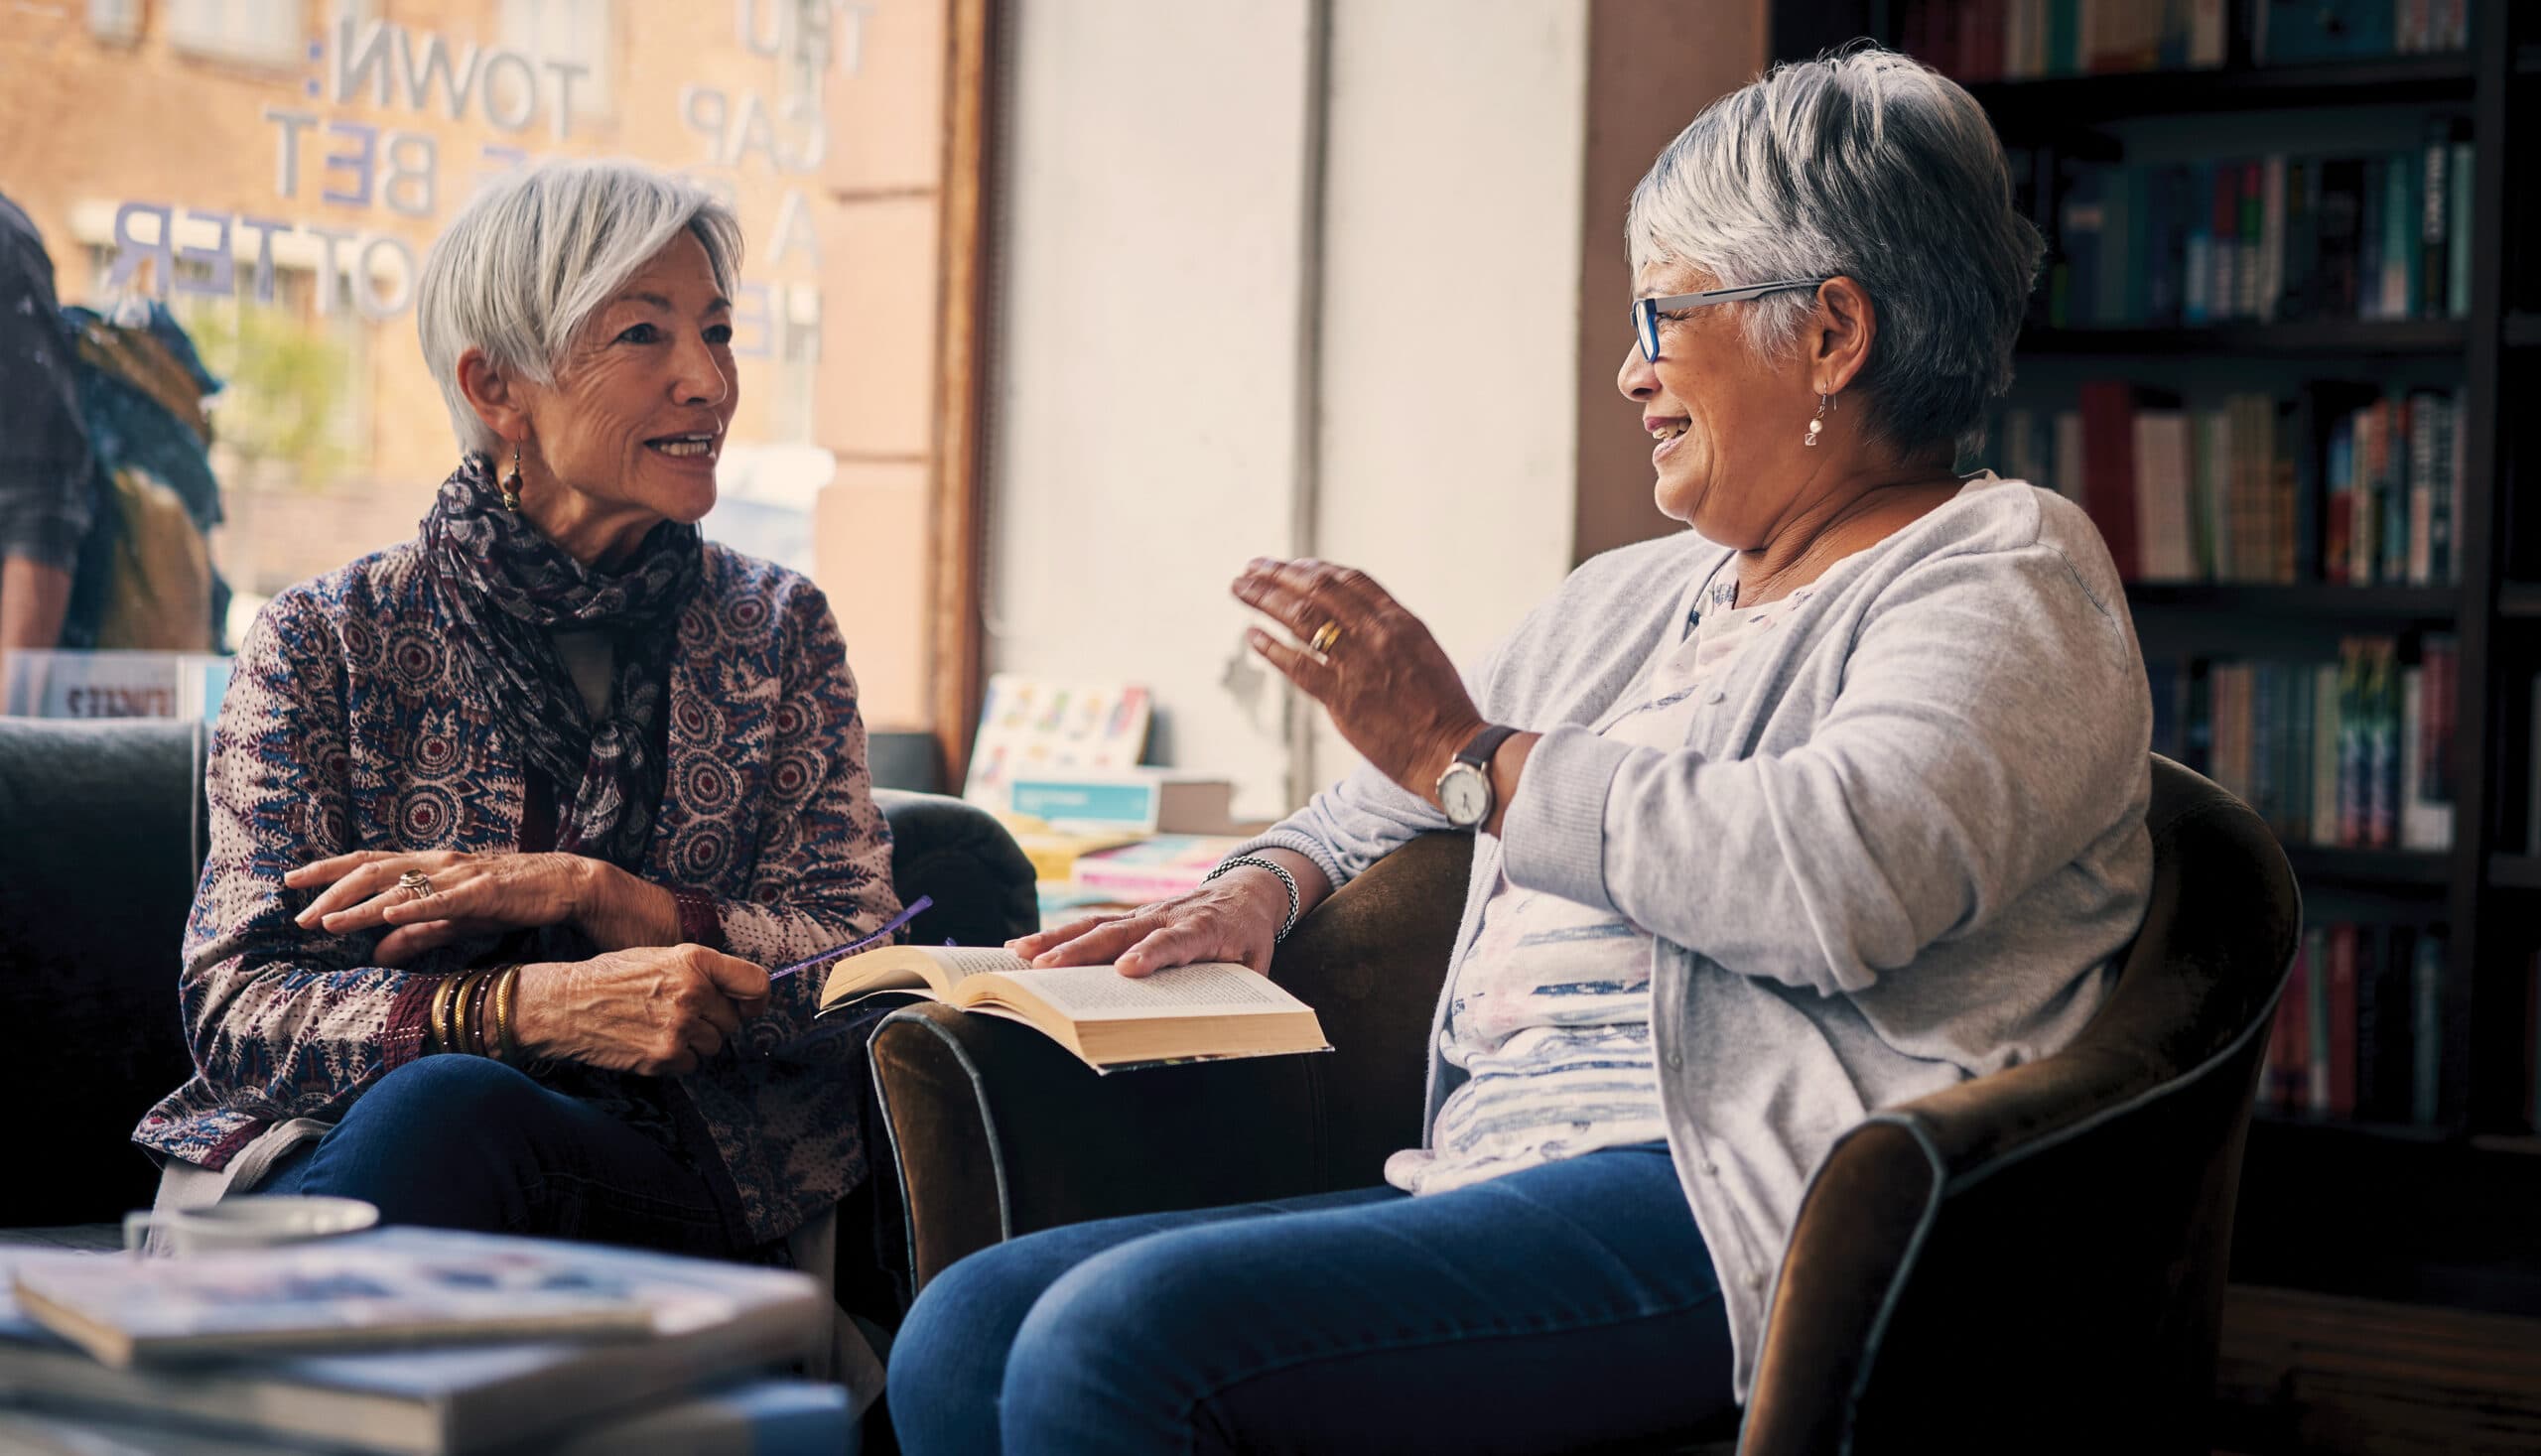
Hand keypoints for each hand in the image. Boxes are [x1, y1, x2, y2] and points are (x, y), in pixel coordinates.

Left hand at [288, 850, 597, 965]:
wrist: (563, 884)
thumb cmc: (509, 898)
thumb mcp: (454, 918)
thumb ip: (415, 934)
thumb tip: (376, 954)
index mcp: (428, 864)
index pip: (367, 862)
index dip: (328, 871)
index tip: (292, 882)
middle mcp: (437, 861)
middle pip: (373, 869)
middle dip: (332, 892)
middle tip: (301, 916)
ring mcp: (459, 873)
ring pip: (400, 885)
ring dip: (360, 904)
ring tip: (329, 920)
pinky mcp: (484, 889)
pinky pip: (443, 899)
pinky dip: (413, 906)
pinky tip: (389, 915)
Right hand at [512, 944, 771, 1075]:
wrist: (565, 1004)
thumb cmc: (611, 977)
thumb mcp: (660, 957)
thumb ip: (700, 970)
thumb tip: (736, 994)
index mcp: (694, 960)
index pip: (755, 983)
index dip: (756, 999)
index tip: (749, 1007)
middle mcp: (693, 992)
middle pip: (732, 1021)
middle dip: (713, 1022)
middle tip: (682, 1016)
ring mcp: (680, 1026)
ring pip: (714, 1045)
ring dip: (695, 1042)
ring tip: (661, 1027)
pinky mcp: (665, 1056)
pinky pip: (693, 1064)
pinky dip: (677, 1059)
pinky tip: (651, 1043)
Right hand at [1008, 869, 1291, 978]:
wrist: (1248, 891)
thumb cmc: (1248, 937)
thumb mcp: (1256, 968)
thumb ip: (1237, 1000)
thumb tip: (1217, 1044)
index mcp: (1204, 929)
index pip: (1175, 941)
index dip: (1151, 954)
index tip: (1127, 970)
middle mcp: (1167, 917)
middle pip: (1121, 932)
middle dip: (1082, 951)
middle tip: (1047, 969)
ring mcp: (1145, 914)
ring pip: (1097, 925)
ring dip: (1058, 940)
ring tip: (1021, 955)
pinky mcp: (1130, 916)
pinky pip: (1091, 924)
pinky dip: (1057, 935)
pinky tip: (1023, 947)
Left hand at [1231, 557, 1487, 805]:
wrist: (1453, 751)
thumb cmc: (1443, 710)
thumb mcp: (1424, 654)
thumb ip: (1391, 635)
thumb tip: (1357, 624)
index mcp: (1401, 621)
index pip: (1350, 580)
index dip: (1314, 568)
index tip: (1290, 565)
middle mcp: (1378, 634)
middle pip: (1318, 589)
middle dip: (1280, 575)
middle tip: (1251, 568)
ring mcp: (1358, 664)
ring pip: (1301, 617)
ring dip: (1264, 599)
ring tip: (1240, 589)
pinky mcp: (1342, 698)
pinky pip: (1297, 664)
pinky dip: (1270, 646)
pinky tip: (1252, 635)